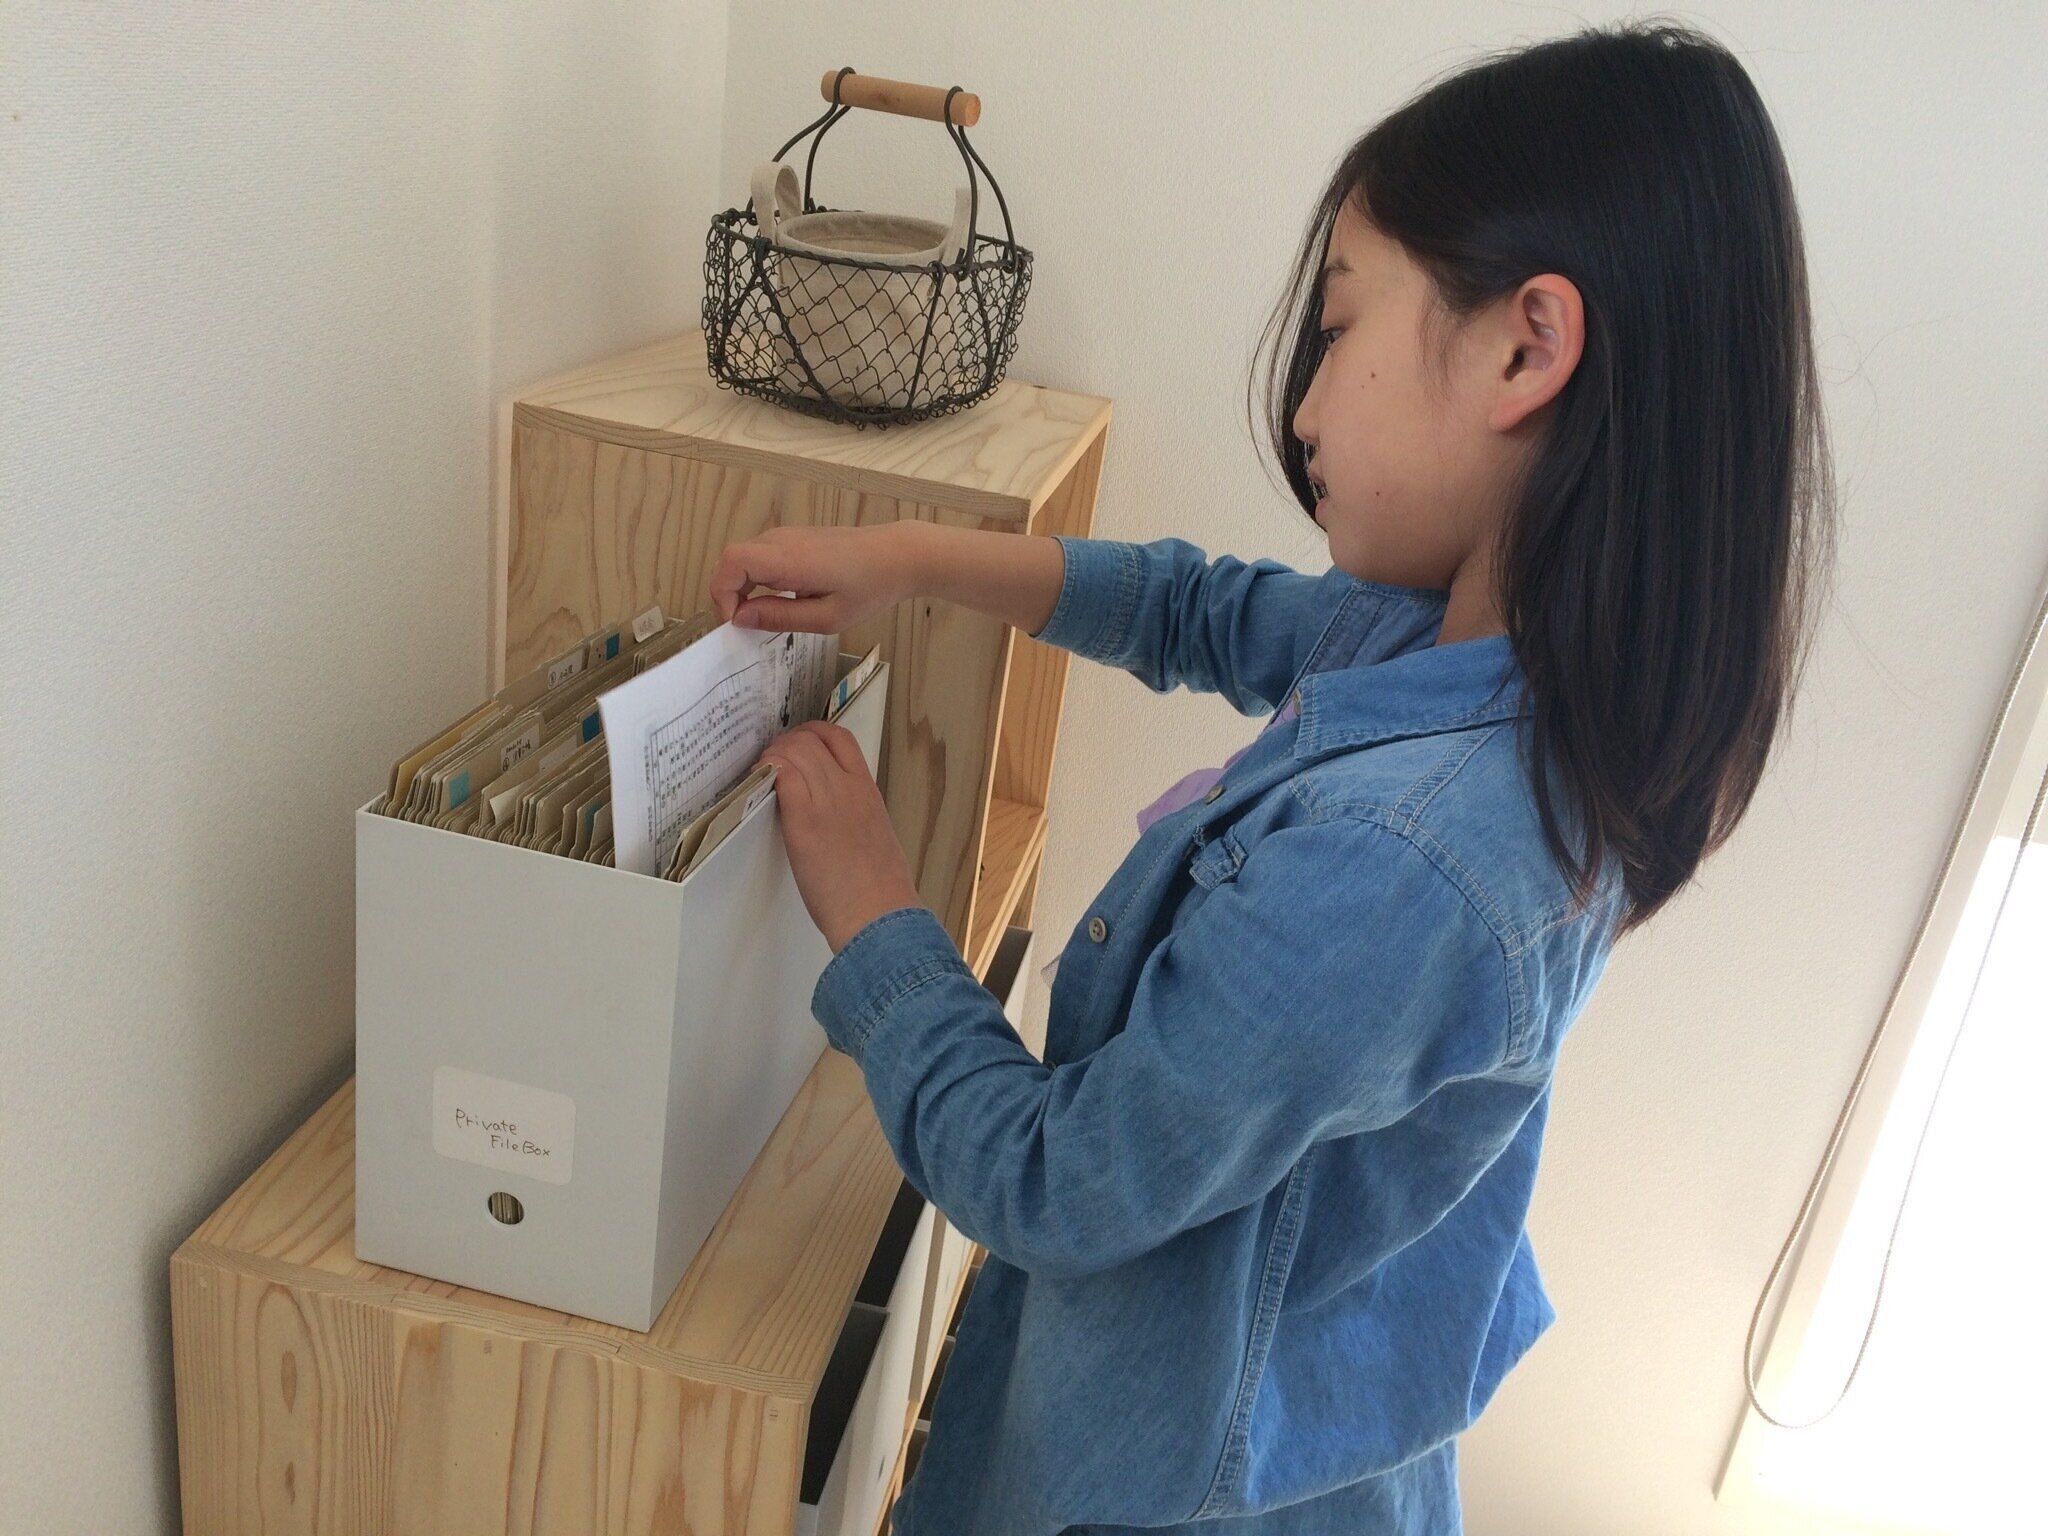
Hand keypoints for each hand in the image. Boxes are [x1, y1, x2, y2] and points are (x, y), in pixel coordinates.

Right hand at [710, 523, 924, 633]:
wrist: (898, 555)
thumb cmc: (869, 588)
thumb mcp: (826, 617)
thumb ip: (780, 617)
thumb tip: (741, 618)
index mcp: (786, 558)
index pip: (731, 562)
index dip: (722, 593)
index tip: (737, 622)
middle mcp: (781, 541)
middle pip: (732, 559)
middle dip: (729, 594)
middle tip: (747, 625)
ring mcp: (787, 536)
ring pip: (745, 557)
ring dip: (743, 587)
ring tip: (764, 616)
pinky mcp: (795, 538)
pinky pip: (762, 555)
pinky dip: (758, 578)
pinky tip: (780, 599)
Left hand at [757, 719, 925, 953]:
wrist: (879, 914)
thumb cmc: (880, 887)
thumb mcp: (873, 835)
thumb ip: (853, 814)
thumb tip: (829, 813)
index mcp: (867, 789)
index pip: (839, 737)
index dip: (811, 734)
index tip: (795, 748)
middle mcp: (848, 787)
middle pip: (809, 738)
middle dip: (783, 743)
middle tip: (769, 763)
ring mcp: (826, 801)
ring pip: (793, 750)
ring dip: (771, 756)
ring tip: (761, 775)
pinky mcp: (804, 821)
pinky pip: (783, 776)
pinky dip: (768, 771)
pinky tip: (760, 786)